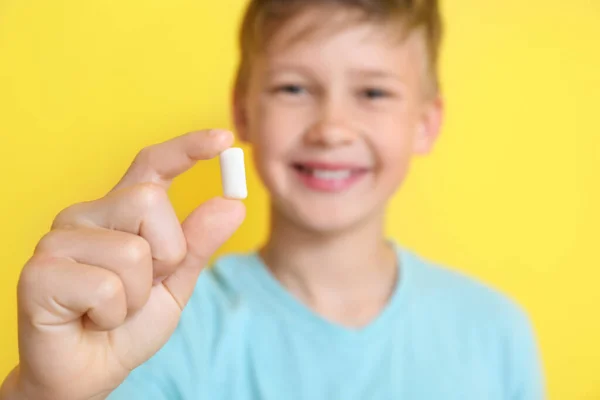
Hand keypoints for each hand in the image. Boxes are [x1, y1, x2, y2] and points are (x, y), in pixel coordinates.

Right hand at [3, 130, 244, 399]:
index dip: (187, 148)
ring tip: (111, 309)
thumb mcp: (175, 283)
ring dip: (136, 296)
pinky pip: (106, 287)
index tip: (224, 139)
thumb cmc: (127, 324)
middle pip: (151, 204)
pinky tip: (89, 319)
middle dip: (165, 258)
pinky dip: (112, 314)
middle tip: (141, 289)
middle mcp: (87, 215)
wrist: (90, 372)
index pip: (152, 166)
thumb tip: (232, 204)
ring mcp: (58, 241)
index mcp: (120, 213)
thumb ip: (198, 244)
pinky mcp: (40, 273)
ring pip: (133, 251)